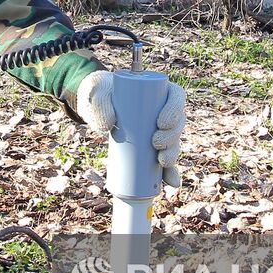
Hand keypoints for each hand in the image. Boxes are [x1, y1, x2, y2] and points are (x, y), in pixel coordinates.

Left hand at [77, 70, 185, 187]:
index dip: (175, 109)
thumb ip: (99, 103)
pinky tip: (171, 182)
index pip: (176, 96)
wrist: (94, 106)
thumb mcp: (96, 92)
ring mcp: (159, 128)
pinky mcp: (152, 146)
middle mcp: (163, 109)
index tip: (160, 123)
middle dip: (172, 136)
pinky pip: (165, 159)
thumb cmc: (99, 93)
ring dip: (173, 154)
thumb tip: (110, 124)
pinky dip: (169, 172)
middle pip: (177, 122)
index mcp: (158, 90)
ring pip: (174, 141)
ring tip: (162, 161)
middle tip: (155, 143)